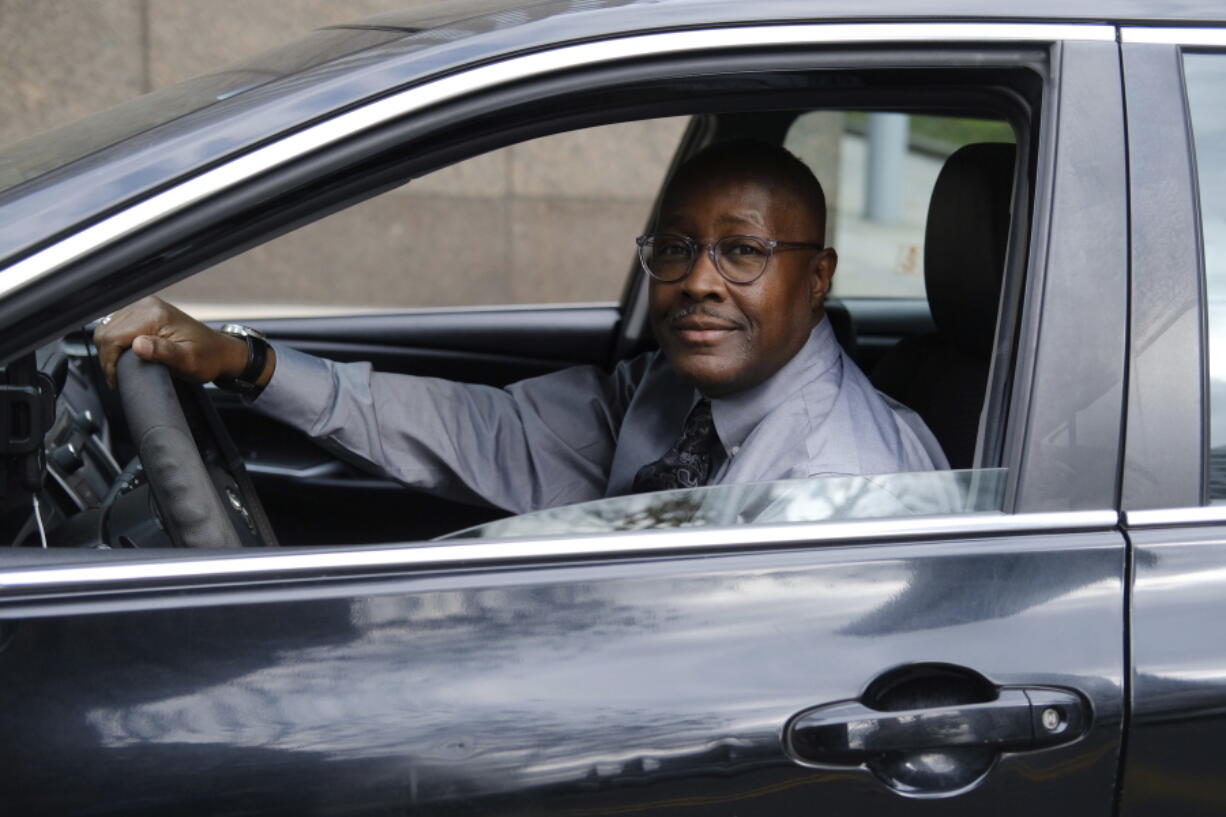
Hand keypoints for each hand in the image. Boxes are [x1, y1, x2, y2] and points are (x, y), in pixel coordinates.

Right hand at [94, 296, 249, 388]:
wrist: (221, 351)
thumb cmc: (208, 358)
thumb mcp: (188, 361)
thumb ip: (163, 352)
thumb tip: (138, 345)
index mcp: (154, 315)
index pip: (112, 337)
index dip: (109, 362)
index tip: (116, 380)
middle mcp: (146, 306)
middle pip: (106, 331)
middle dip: (107, 357)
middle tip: (118, 377)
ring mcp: (144, 307)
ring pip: (107, 328)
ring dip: (109, 350)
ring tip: (120, 369)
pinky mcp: (144, 312)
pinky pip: (117, 326)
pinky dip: (115, 343)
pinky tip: (124, 356)